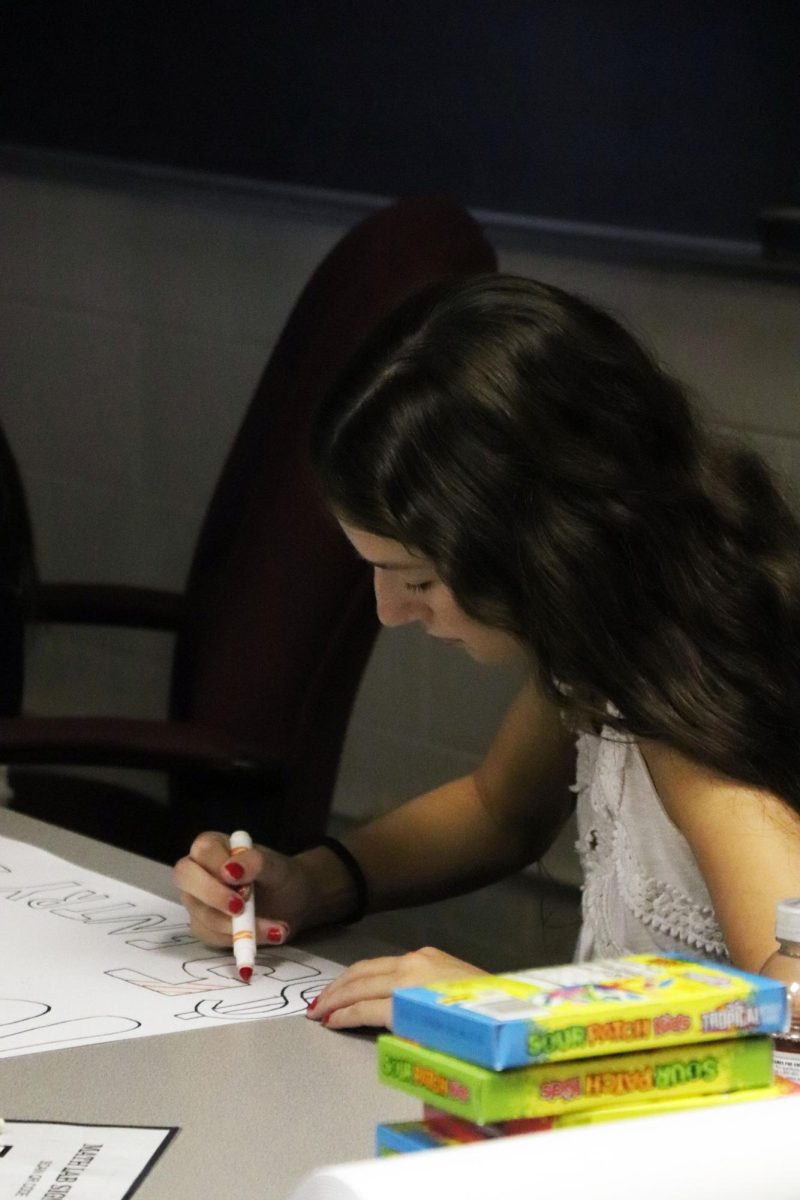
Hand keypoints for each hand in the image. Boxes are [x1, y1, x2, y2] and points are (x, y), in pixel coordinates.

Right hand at [173, 831, 313, 947]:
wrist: (294, 904)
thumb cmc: (282, 878)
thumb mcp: (277, 867)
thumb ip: (255, 862)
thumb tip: (229, 869)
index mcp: (214, 847)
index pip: (203, 850)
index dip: (218, 865)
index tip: (243, 882)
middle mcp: (199, 871)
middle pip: (185, 877)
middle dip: (213, 895)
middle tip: (240, 908)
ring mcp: (198, 900)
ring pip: (200, 913)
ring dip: (235, 926)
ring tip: (275, 928)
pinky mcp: (204, 926)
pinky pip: (211, 936)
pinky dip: (238, 940)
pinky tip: (266, 935)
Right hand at [306, 946, 487, 1030]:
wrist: (507, 1006)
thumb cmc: (471, 1032)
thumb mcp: (428, 1042)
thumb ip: (394, 1033)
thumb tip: (367, 1028)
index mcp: (408, 995)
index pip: (363, 1007)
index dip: (340, 1017)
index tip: (322, 1025)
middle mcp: (410, 969)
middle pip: (360, 980)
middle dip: (333, 995)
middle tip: (313, 1010)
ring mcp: (420, 958)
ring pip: (370, 966)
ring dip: (345, 981)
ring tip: (327, 996)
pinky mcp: (430, 953)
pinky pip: (387, 961)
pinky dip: (366, 972)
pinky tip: (359, 981)